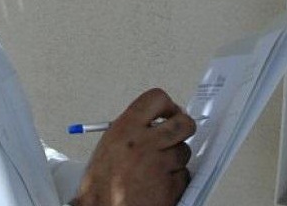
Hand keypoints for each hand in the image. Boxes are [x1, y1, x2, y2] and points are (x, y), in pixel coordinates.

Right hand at [72, 88, 195, 205]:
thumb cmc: (101, 185)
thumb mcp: (109, 145)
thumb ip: (133, 129)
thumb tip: (157, 122)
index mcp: (125, 129)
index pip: (156, 98)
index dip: (168, 105)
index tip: (169, 113)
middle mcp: (144, 143)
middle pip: (184, 123)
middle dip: (184, 127)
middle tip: (178, 134)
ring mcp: (159, 165)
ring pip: (184, 152)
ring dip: (175, 160)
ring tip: (156, 170)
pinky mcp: (170, 186)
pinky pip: (183, 176)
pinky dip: (175, 181)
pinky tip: (158, 186)